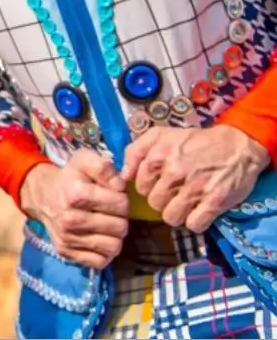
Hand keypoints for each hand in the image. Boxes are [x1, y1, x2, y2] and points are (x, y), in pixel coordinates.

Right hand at [19, 149, 129, 268]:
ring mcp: (68, 239)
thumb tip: (120, 186)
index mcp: (75, 194)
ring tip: (105, 225)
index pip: (121, 204)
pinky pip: (101, 261)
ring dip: (114, 236)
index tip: (112, 195)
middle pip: (120, 228)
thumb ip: (104, 167)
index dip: (121, 198)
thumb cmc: (69, 178)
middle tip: (109, 211)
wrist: (42, 196)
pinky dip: (103, 251)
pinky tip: (97, 237)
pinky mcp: (67, 253)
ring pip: (114, 247)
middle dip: (120, 218)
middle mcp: (70, 219)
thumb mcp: (84, 161)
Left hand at [122, 124, 268, 233]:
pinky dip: (197, 222)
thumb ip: (136, 151)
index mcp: (158, 154)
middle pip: (154, 204)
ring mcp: (195, 187)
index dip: (149, 187)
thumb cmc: (194, 141)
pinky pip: (194, 225)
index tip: (160, 183)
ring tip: (187, 202)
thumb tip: (123, 175)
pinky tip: (200, 210)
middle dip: (163, 200)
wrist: (236, 146)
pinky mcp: (215, 201)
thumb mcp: (160, 135)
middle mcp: (174, 171)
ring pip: (171, 217)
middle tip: (176, 192)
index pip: (140, 186)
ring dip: (178, 213)